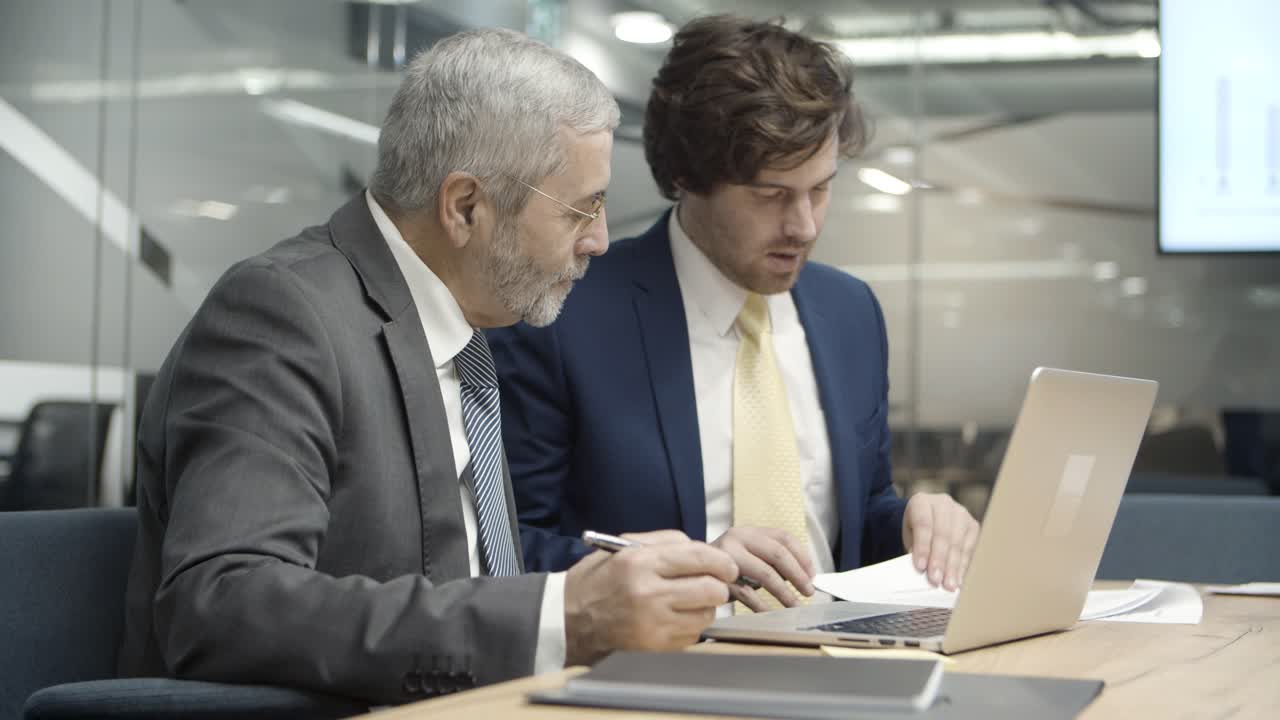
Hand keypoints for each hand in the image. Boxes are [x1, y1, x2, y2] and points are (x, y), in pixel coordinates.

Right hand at [563, 530, 737, 665]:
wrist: (568, 619)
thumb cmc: (597, 580)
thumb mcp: (624, 546)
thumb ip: (665, 541)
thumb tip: (701, 549)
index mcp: (640, 562)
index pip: (700, 557)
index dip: (722, 561)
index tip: (728, 566)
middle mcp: (648, 594)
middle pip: (711, 589)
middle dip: (717, 586)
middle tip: (711, 584)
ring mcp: (652, 624)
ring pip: (706, 615)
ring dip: (704, 607)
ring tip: (686, 601)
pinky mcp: (655, 647)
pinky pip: (692, 635)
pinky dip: (690, 626)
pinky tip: (673, 618)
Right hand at [710, 527, 814, 611]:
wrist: (688, 572)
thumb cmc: (725, 568)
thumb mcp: (748, 556)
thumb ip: (771, 560)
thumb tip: (806, 577)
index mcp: (749, 531)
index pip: (783, 537)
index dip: (802, 556)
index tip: (812, 575)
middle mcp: (737, 538)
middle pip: (777, 553)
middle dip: (797, 575)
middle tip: (808, 591)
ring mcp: (726, 556)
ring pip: (765, 573)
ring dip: (784, 592)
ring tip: (794, 605)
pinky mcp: (718, 577)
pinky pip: (747, 593)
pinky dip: (761, 605)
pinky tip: (770, 613)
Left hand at [902, 493, 979, 590]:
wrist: (928, 520)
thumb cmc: (915, 530)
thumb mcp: (908, 536)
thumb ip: (914, 549)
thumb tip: (923, 571)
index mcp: (921, 501)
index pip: (923, 524)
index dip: (922, 547)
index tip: (920, 567)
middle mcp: (943, 503)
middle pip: (942, 534)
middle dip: (939, 560)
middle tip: (935, 580)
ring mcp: (961, 513)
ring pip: (957, 542)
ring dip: (953, 566)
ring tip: (949, 585)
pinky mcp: (973, 525)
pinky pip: (969, 548)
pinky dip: (963, 566)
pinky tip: (958, 579)